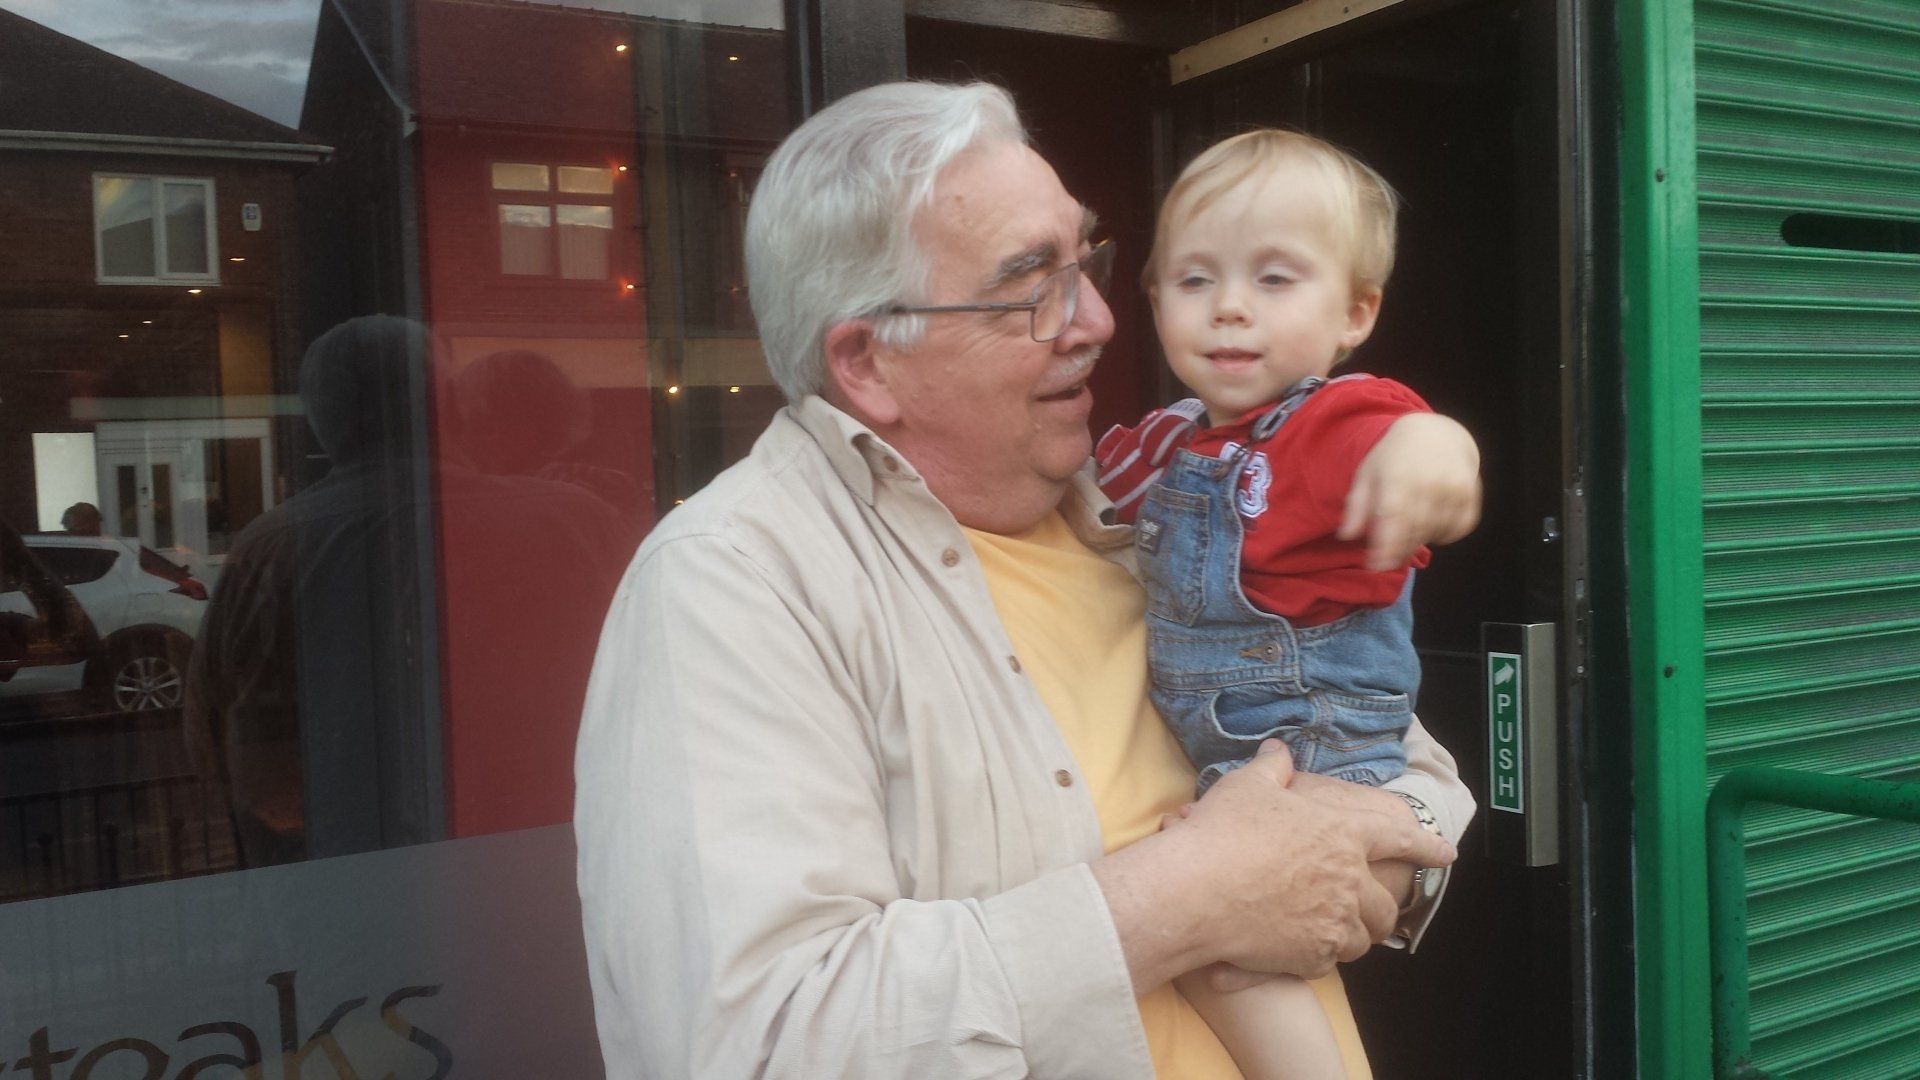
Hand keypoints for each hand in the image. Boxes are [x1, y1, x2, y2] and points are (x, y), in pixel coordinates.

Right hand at [1174, 742, 1454, 978]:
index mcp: (1343, 833)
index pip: (1399, 837)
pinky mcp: (1313, 956)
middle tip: (1374, 911)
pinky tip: (1299, 950)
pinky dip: (1320, 956)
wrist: (1197, 891)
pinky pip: (1330, 962)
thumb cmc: (1225, 832)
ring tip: (1336, 931)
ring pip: (1363, 937)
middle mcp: (1349, 880)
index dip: (1426, 844)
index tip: (1447, 854)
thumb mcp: (1248, 786)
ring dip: (1355, 934)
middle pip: (1384, 903)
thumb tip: (1277, 750)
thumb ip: (1272, 767)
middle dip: (1384, 908)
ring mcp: (1334, 922)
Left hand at [1339, 412, 1481, 570]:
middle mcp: (1431, 481)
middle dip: (1399, 550)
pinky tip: (1431, 525)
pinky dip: (1445, 534)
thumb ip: (1357, 506)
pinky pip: (1459, 528)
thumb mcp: (1367, 474)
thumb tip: (1346, 536)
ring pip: (1437, 532)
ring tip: (1407, 532)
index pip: (1394, 518)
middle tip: (1386, 558)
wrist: (1435, 433)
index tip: (1374, 566)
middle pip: (1415, 531)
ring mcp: (1455, 488)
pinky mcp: (1472, 494)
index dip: (1385, 547)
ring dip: (1420, 541)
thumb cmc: (1393, 457)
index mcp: (1399, 476)